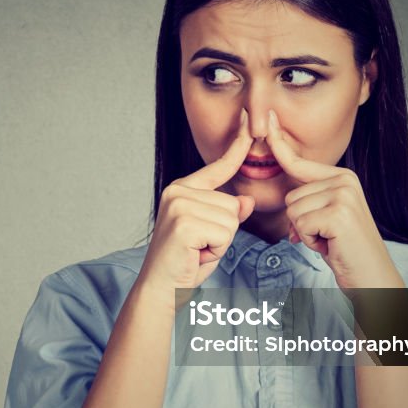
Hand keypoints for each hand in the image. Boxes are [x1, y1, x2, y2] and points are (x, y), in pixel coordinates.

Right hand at [139, 108, 255, 297]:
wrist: (162, 287)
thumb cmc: (185, 262)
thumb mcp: (212, 233)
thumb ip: (227, 213)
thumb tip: (245, 201)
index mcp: (182, 189)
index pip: (218, 166)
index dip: (236, 145)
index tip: (246, 120)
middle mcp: (178, 191)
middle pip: (232, 204)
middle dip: (224, 232)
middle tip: (200, 246)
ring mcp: (179, 205)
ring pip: (230, 219)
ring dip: (220, 242)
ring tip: (197, 250)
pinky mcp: (184, 222)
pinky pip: (225, 233)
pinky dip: (216, 250)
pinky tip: (196, 253)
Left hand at [267, 110, 403, 291]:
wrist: (373, 278)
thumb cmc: (346, 250)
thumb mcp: (327, 218)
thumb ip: (311, 201)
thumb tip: (290, 200)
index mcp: (342, 177)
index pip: (300, 161)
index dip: (280, 142)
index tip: (267, 118)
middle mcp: (345, 180)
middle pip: (290, 196)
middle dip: (302, 223)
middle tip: (327, 235)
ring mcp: (343, 195)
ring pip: (293, 211)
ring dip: (306, 233)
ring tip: (330, 240)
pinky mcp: (338, 214)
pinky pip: (300, 225)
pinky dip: (310, 242)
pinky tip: (331, 245)